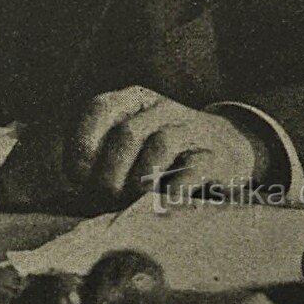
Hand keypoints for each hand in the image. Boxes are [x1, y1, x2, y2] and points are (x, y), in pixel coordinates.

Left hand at [67, 85, 261, 204]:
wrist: (226, 149)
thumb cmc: (161, 154)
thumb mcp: (129, 143)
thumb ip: (101, 156)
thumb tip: (80, 184)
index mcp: (131, 100)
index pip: (98, 108)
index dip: (81, 143)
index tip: (77, 176)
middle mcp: (160, 108)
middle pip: (127, 133)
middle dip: (109, 172)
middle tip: (105, 197)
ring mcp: (190, 128)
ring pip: (159, 145)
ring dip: (139, 180)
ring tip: (130, 201)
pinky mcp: (214, 156)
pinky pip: (192, 170)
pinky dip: (172, 189)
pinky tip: (160, 203)